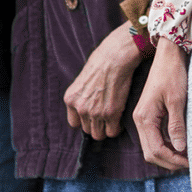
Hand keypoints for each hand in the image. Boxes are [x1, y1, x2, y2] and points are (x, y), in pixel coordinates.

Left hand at [64, 26, 144, 140]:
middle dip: (96, 125)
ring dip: (106, 128)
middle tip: (106, 117)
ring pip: (99, 134)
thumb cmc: (101, 61)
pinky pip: (113, 131)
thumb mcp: (82, 79)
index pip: (74, 123)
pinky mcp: (111, 114)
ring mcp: (95, 112)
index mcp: (70, 99)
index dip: (85, 120)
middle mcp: (80, 108)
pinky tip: (120, 118)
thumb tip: (87, 106)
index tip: (93, 116)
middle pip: (87, 130)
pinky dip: (117, 127)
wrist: (116, 56)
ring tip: (113, 119)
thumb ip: (82, 95)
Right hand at [133, 38, 189, 170]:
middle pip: (151, 152)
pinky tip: (180, 146)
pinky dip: (167, 145)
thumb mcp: (177, 100)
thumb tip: (180, 149)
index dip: (172, 160)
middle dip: (169, 162)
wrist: (168, 54)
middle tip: (189, 165)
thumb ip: (176, 125)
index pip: (155, 150)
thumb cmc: (172, 74)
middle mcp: (140, 120)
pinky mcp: (150, 114)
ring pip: (152, 146)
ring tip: (187, 158)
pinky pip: (155, 137)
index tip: (189, 163)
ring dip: (168, 155)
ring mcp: (144, 118)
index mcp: (144, 118)